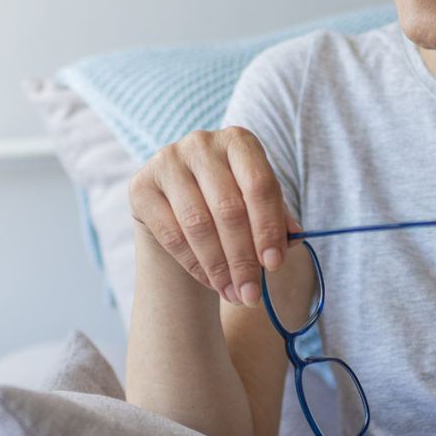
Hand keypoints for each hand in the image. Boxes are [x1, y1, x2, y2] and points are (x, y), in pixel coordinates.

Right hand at [129, 126, 300, 305]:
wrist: (179, 206)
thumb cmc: (229, 203)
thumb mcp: (257, 205)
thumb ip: (276, 218)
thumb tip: (294, 238)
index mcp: (238, 141)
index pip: (259, 185)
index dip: (268, 228)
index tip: (274, 265)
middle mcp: (201, 143)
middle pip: (228, 208)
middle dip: (243, 259)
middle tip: (252, 294)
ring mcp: (167, 161)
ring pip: (198, 224)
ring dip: (219, 267)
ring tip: (234, 294)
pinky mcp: (141, 186)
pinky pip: (171, 235)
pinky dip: (195, 265)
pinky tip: (211, 283)